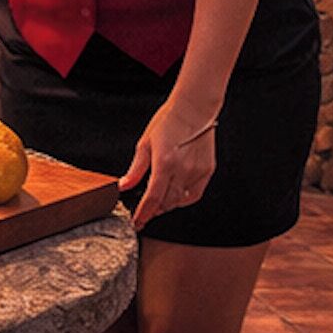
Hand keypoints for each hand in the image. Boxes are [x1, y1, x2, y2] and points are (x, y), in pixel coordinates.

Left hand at [118, 104, 215, 229]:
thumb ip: (136, 169)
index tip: (137, 222)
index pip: (152, 198)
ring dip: (167, 205)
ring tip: (157, 201)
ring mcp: (197, 171)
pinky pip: (194, 194)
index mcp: (165, 162)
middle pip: (167, 203)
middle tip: (144, 211)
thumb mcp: (145, 144)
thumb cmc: (168, 122)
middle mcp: (183, 169)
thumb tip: (124, 186)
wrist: (193, 109)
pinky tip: (174, 195)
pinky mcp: (207, 170)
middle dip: (154, 211)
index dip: (143, 214)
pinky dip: (182, 199)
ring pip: (180, 201)